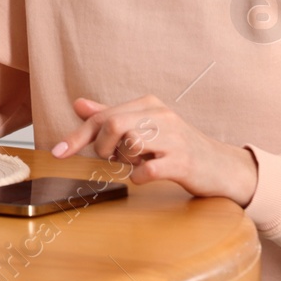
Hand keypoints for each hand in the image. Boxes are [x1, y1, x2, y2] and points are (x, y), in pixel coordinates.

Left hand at [52, 95, 258, 204]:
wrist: (223, 168)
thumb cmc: (177, 147)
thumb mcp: (144, 127)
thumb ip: (110, 116)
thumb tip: (78, 104)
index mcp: (148, 105)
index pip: (103, 115)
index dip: (76, 135)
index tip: (57, 152)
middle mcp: (161, 115)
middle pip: (112, 124)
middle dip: (102, 146)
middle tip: (112, 158)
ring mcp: (174, 138)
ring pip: (129, 143)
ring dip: (125, 160)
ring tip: (138, 163)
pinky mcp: (183, 161)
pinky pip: (148, 169)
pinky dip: (139, 176)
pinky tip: (145, 176)